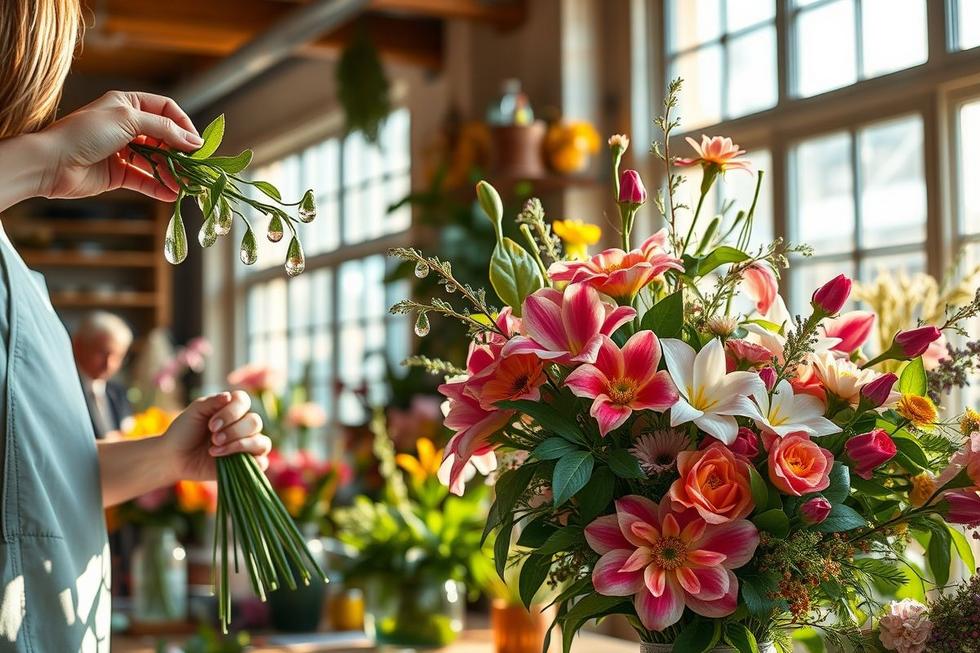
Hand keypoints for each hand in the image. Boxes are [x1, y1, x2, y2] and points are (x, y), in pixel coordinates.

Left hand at [32, 90, 202, 200]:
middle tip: (194, 168)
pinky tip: (170, 195)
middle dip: (180, 153)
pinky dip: (158, 187)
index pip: (166, 110)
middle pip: (165, 138)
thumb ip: (164, 129)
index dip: (183, 125)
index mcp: (127, 105)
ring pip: (157, 160)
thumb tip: (194, 141)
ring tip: (183, 185)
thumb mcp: (128, 120)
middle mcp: (127, 126)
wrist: (51, 163)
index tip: (196, 144)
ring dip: (171, 172)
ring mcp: (123, 150)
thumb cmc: (84, 133)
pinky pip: (145, 179)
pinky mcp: (119, 173)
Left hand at [163, 391, 271, 482]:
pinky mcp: (247, 464)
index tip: (211, 424)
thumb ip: (212, 402)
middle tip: (213, 438)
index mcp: (232, 408)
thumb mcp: (194, 412)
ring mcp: (247, 445)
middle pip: (255, 422)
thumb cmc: (184, 432)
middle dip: (234, 431)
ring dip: (239, 445)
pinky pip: (262, 462)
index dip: (231, 412)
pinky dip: (250, 461)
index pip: (244, 401)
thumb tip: (229, 396)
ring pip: (261, 442)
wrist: (174, 458)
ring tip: (215, 450)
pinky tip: (228, 461)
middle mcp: (243, 425)